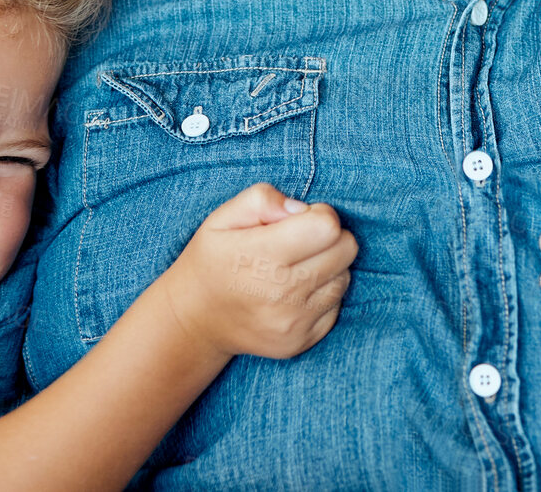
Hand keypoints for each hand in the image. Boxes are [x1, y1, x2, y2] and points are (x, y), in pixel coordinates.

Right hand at [155, 182, 355, 363]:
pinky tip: (294, 292)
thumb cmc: (213, 259)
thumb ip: (262, 199)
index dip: (319, 214)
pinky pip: (336, 306)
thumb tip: (300, 209)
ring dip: (329, 267)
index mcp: (261, 257)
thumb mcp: (222, 217)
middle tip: (301, 241)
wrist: (195, 319)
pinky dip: (323, 295)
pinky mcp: (301, 342)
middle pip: (346, 250)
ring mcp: (293, 323)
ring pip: (344, 277)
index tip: (300, 220)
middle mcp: (281, 294)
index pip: (327, 226)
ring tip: (296, 267)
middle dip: (330, 237)